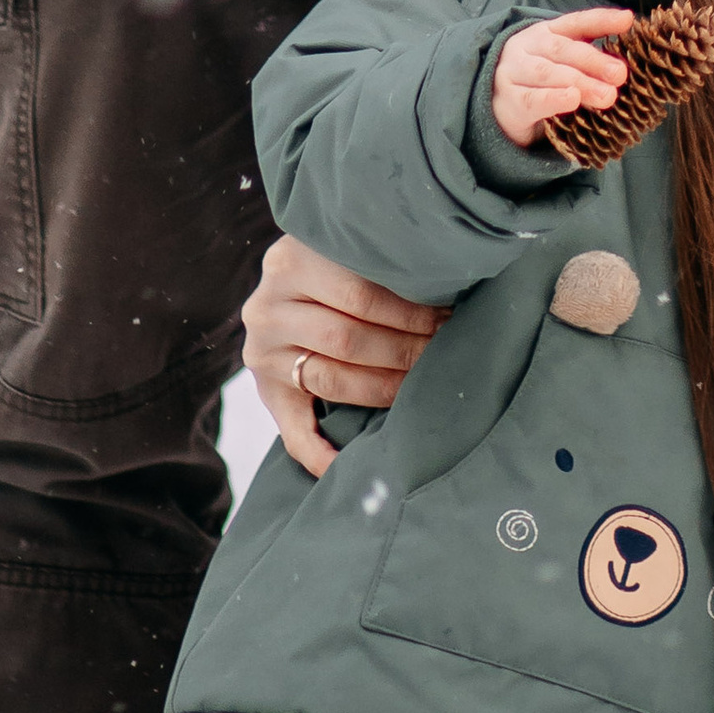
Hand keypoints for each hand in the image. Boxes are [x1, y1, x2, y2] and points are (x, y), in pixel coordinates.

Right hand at [242, 234, 444, 478]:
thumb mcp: (337, 246)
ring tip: (427, 380)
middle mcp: (267, 309)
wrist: (282, 284)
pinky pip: (295, 435)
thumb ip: (373, 257)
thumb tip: (444, 280)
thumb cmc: (330, 262)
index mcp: (290, 261)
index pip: (360, 293)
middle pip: (348, 337)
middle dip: (406, 346)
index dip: (410, 309)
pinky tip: (352, 466)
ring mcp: (263, 355)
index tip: (450, 314)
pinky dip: (324, 456)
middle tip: (447, 346)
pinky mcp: (266, 394)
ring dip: (387, 386)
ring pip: (333, 379)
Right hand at [491, 8, 635, 148]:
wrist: (497, 105)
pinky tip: (571, 99)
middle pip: (562, 49)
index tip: (627, 20)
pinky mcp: (508, 100)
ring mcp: (514, 71)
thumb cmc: (539, 82)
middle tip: (619, 74)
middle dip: (594, 61)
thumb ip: (588, 62)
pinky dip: (553, 99)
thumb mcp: (562, 65)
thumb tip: (622, 67)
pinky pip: (531, 99)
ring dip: (580, 82)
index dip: (602, 20)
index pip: (576, 22)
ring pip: (548, 73)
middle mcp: (528, 46)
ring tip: (606, 95)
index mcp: (546, 31)